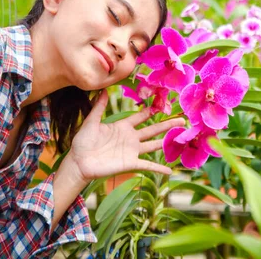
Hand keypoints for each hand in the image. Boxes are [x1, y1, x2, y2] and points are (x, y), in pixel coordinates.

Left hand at [67, 89, 183, 183]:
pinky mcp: (130, 163)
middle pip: (153, 129)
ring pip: (154, 145)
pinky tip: (170, 171)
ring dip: (167, 142)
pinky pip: (147, 165)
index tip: (164, 103)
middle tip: (182, 120)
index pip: (141, 117)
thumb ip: (99, 107)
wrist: (79, 162)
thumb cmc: (83, 142)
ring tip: (181, 138)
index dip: (151, 110)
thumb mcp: (91, 122)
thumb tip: (104, 90)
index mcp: (123, 127)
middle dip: (167, 125)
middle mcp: (131, 138)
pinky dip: (158, 168)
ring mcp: (132, 151)